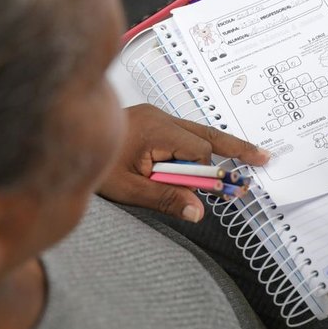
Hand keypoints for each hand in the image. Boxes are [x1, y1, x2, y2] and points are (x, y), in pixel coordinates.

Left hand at [98, 104, 269, 222]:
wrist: (64, 138)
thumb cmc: (93, 165)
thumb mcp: (127, 189)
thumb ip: (165, 198)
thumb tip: (199, 211)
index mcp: (154, 129)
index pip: (196, 151)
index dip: (209, 173)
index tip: (225, 191)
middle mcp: (158, 117)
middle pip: (206, 133)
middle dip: (235, 147)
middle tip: (263, 158)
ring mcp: (155, 116)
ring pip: (197, 131)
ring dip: (219, 146)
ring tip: (251, 156)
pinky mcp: (151, 121)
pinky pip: (183, 133)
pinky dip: (200, 145)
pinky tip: (214, 154)